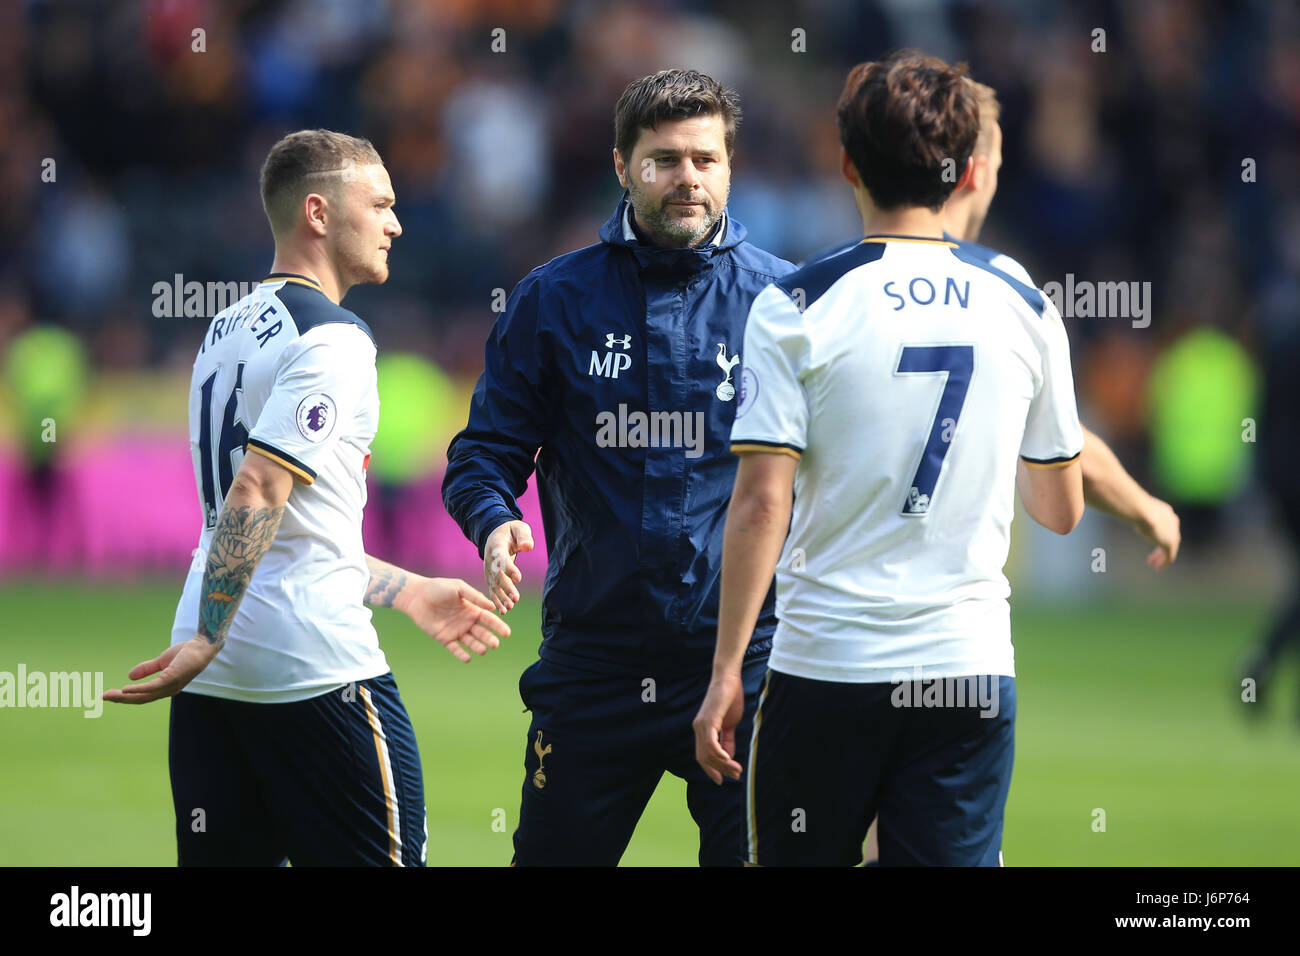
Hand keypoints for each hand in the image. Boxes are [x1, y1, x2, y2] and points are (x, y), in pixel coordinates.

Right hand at [103, 636, 221, 703]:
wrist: (201, 646)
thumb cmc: (186, 653)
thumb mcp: (162, 661)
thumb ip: (147, 669)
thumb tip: (129, 676)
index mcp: (165, 688)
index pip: (142, 696)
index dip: (125, 697)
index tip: (109, 695)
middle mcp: (167, 690)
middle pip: (140, 699)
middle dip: (120, 699)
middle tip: (102, 698)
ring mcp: (170, 686)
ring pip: (143, 696)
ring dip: (124, 697)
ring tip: (109, 695)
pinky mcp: (171, 679)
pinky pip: (152, 688)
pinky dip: (138, 690)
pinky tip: (125, 690)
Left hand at [402, 577, 511, 662]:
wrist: (417, 595)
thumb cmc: (438, 588)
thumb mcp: (459, 588)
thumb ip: (475, 597)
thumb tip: (492, 607)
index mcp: (472, 609)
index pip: (489, 619)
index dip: (498, 626)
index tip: (507, 633)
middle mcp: (466, 622)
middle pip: (482, 633)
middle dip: (489, 639)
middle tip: (495, 644)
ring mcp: (456, 631)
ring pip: (470, 642)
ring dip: (478, 647)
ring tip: (483, 650)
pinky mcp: (444, 638)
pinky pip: (455, 648)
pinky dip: (461, 654)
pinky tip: (468, 658)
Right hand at [483, 520, 532, 612]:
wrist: (496, 536)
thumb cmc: (512, 532)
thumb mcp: (519, 528)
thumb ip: (524, 536)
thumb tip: (528, 547)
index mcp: (496, 546)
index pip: (502, 558)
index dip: (509, 568)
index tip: (518, 578)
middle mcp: (490, 560)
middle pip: (497, 575)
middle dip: (506, 587)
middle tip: (515, 598)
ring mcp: (488, 569)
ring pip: (493, 585)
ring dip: (501, 597)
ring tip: (510, 607)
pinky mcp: (490, 577)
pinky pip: (492, 590)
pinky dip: (497, 600)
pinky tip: (504, 610)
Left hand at [693, 668, 746, 783]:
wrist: (729, 678)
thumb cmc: (730, 698)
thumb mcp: (730, 723)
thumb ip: (727, 739)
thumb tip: (728, 756)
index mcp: (702, 730)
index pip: (702, 756)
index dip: (711, 770)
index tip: (722, 780)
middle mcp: (698, 729)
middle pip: (705, 758)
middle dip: (720, 770)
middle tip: (736, 775)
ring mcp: (702, 725)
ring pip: (709, 754)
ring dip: (724, 765)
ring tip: (737, 770)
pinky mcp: (708, 721)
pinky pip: (711, 744)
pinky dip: (720, 755)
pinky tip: (729, 759)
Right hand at [1135, 495, 1180, 569]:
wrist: (1141, 510)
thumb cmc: (1133, 506)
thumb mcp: (1135, 508)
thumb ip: (1133, 512)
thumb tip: (1121, 509)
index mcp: (1166, 512)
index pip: (1165, 526)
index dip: (1157, 534)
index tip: (1149, 540)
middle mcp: (1173, 522)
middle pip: (1169, 537)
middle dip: (1161, 547)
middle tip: (1152, 556)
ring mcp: (1173, 533)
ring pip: (1170, 548)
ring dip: (1161, 557)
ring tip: (1154, 565)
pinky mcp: (1170, 543)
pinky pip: (1169, 556)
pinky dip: (1164, 562)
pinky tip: (1156, 567)